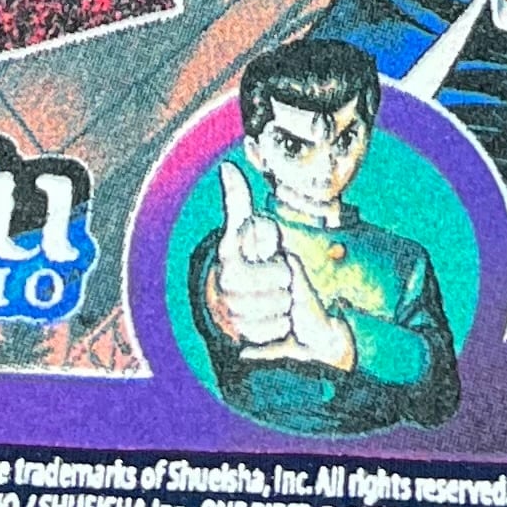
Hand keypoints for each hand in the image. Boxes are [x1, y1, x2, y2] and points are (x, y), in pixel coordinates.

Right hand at [204, 164, 353, 369]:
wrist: (222, 301)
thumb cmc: (240, 259)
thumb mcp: (240, 230)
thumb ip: (236, 200)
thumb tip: (227, 167)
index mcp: (231, 266)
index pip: (277, 272)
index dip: (280, 268)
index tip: (275, 264)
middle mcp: (229, 293)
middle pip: (284, 293)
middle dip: (284, 285)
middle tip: (273, 281)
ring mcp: (234, 317)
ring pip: (282, 314)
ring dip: (281, 307)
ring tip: (269, 298)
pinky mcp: (241, 340)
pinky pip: (277, 334)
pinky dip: (277, 328)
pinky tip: (267, 318)